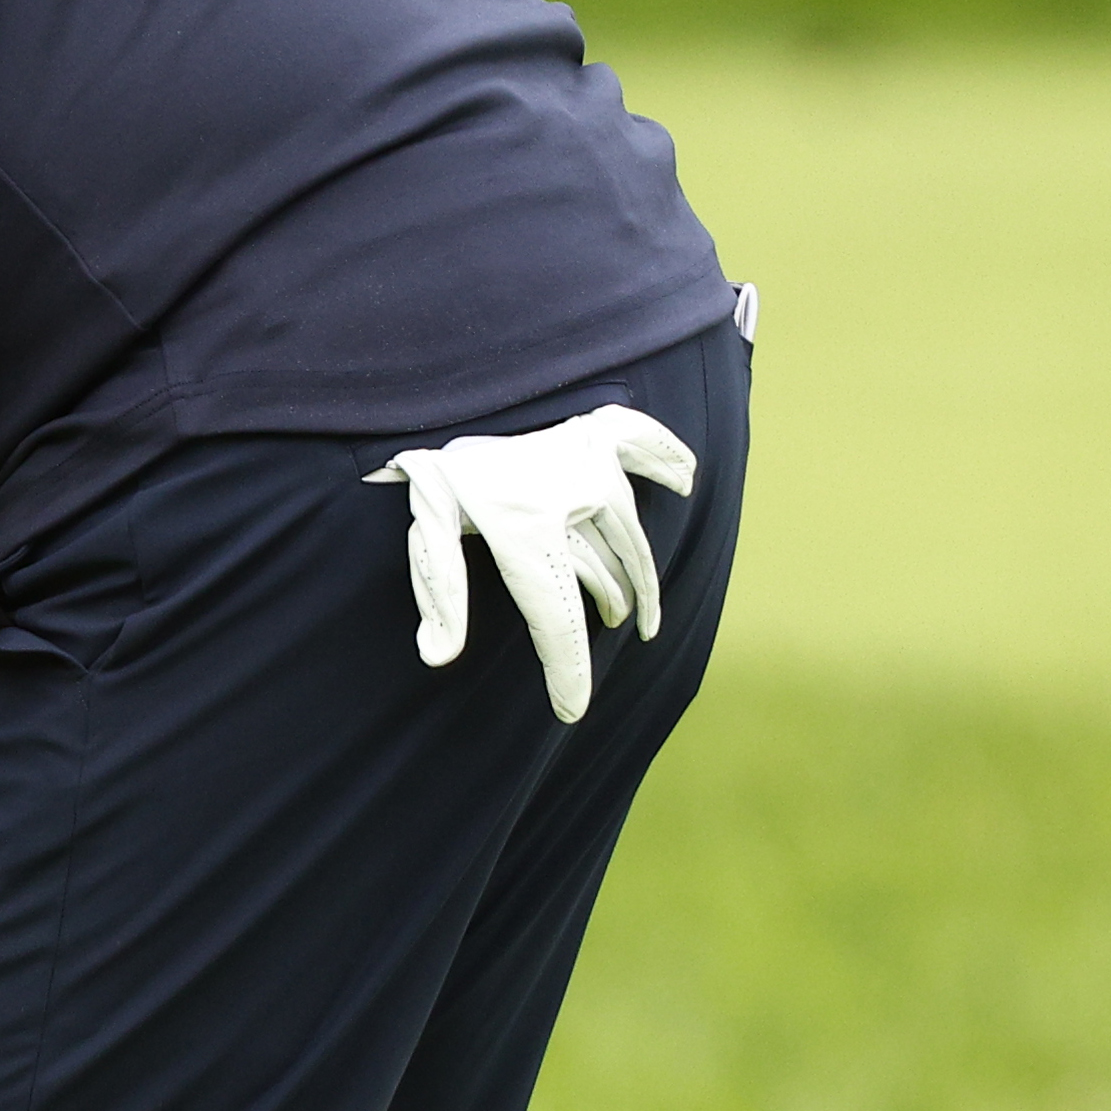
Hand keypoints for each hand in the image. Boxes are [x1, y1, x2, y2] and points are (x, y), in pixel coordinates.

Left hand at [366, 409, 700, 719]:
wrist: (439, 401)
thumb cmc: (436, 476)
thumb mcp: (427, 532)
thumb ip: (438, 594)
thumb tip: (436, 657)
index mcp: (530, 532)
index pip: (557, 618)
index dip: (566, 669)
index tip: (573, 710)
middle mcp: (574, 499)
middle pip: (610, 575)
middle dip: (622, 612)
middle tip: (633, 640)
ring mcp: (590, 465)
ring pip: (627, 531)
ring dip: (639, 570)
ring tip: (643, 608)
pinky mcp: (594, 435)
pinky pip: (641, 447)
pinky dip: (665, 459)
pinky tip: (684, 476)